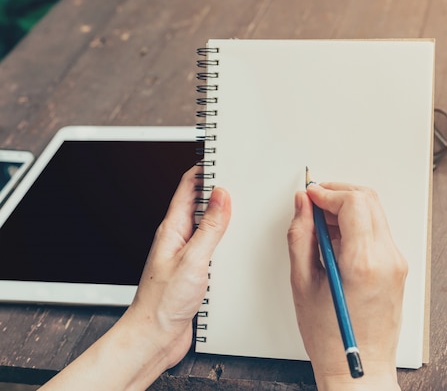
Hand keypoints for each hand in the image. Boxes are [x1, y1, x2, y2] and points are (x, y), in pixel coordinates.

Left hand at [40, 167, 230, 390]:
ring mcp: (186, 255)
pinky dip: (226, 241)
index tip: (221, 156)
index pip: (188, 187)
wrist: (154, 338)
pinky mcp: (195, 272)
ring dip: (224, 217)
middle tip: (240, 179)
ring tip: (244, 208)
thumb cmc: (162, 303)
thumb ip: (209, 227)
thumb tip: (221, 196)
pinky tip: (238, 246)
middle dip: (219, 190)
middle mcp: (178, 239)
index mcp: (172, 229)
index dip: (204, 169)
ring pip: (208, 227)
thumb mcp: (193, 259)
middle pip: (199, 204)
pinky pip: (213, 248)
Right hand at [287, 182, 406, 390]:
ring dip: (347, 208)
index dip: (327, 192)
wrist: (361, 370)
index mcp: (364, 262)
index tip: (309, 196)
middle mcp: (387, 258)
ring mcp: (396, 263)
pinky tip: (336, 240)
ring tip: (321, 226)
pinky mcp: (397, 268)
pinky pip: (378, 230)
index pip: (354, 202)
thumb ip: (301, 236)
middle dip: (337, 193)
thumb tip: (302, 205)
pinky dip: (356, 224)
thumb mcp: (303, 283)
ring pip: (374, 212)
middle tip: (313, 204)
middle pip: (368, 200)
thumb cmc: (332, 339)